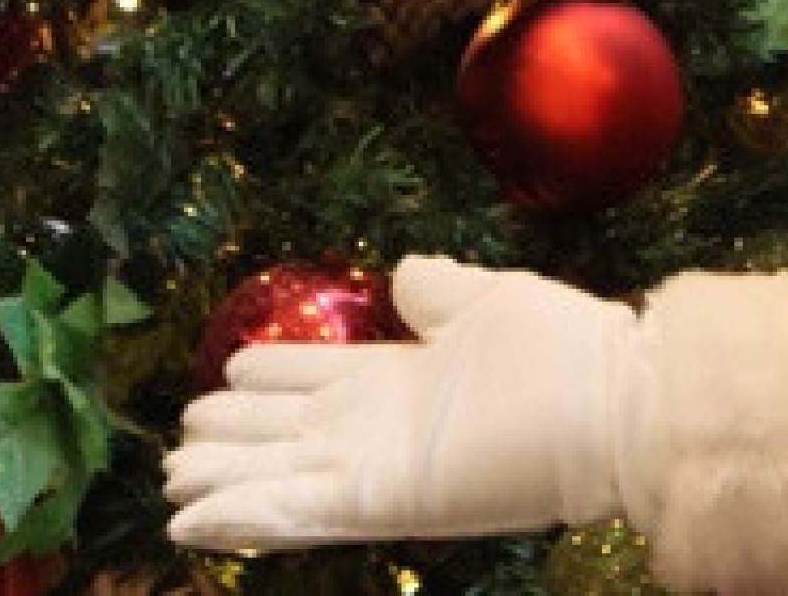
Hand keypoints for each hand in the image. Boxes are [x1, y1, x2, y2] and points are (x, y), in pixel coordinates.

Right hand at [164, 255, 644, 550]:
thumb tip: (403, 270)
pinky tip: (192, 517)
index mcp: (400, 376)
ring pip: (277, 474)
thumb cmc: (564, 349)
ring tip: (172, 479)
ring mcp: (374, 467)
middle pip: (284, 431)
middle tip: (179, 434)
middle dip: (231, 433)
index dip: (268, 376)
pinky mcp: (382, 502)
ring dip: (224, 478)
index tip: (224, 370)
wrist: (615, 402)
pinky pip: (296, 512)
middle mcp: (378, 426)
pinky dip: (242, 515)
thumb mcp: (486, 299)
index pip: (315, 378)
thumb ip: (437, 291)